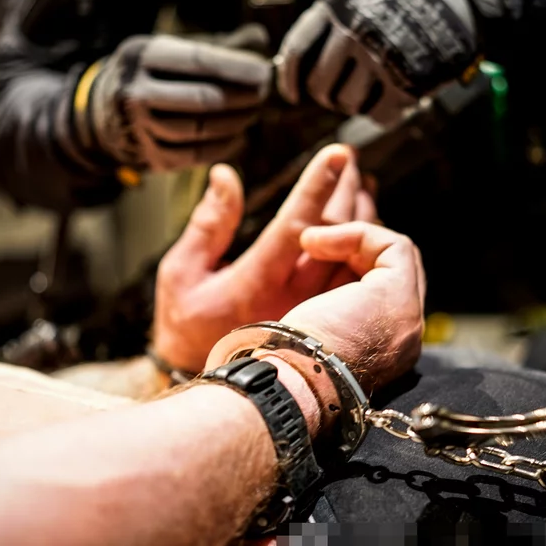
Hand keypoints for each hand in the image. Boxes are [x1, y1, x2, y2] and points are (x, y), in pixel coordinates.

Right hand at [79, 25, 271, 170]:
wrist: (101, 113)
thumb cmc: (149, 75)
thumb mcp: (166, 50)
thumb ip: (211, 46)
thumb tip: (259, 37)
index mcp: (141, 56)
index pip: (198, 61)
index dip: (236, 68)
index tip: (264, 72)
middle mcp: (134, 92)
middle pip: (202, 98)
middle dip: (241, 97)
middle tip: (263, 94)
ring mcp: (139, 128)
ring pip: (201, 129)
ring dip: (236, 122)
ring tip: (254, 112)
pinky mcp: (149, 156)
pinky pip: (195, 155)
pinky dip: (224, 147)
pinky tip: (240, 137)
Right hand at [153, 144, 377, 373]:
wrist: (215, 389)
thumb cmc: (187, 328)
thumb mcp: (182, 273)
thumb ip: (208, 225)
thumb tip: (226, 176)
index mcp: (256, 282)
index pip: (297, 225)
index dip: (317, 187)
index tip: (335, 156)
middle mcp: (294, 299)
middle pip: (333, 234)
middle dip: (343, 190)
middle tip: (350, 159)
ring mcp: (317, 316)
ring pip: (352, 257)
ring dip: (360, 215)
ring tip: (362, 183)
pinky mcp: (329, 326)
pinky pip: (356, 280)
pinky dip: (363, 247)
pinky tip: (364, 225)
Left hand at [275, 0, 478, 125]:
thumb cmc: (401, 1)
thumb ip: (328, 27)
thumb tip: (291, 68)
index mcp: (336, 8)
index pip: (296, 51)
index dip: (289, 79)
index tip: (292, 96)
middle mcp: (354, 32)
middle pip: (319, 85)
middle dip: (327, 96)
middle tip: (340, 95)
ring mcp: (379, 59)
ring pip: (347, 103)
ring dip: (356, 105)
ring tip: (372, 90)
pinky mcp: (405, 83)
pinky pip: (379, 116)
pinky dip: (383, 114)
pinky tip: (392, 99)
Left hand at [280, 221, 425, 394]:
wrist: (292, 379)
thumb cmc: (285, 365)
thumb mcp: (301, 339)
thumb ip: (317, 319)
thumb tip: (313, 294)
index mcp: (380, 355)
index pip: (381, 299)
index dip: (352, 270)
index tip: (310, 263)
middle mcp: (402, 337)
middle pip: (393, 276)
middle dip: (357, 249)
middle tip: (313, 244)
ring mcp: (407, 316)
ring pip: (395, 259)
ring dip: (351, 239)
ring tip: (310, 242)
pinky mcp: (399, 292)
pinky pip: (393, 246)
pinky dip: (355, 234)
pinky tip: (316, 242)